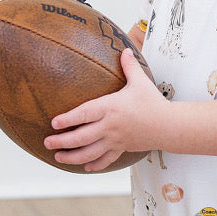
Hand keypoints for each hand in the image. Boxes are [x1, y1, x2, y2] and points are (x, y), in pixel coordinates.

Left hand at [44, 49, 168, 171]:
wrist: (169, 126)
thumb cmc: (153, 103)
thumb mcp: (140, 82)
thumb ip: (129, 66)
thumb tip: (124, 49)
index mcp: (111, 108)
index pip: (84, 114)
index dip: (67, 119)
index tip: (53, 123)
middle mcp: (110, 126)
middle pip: (81, 137)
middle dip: (62, 141)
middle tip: (47, 142)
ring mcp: (115, 140)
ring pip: (89, 153)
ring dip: (72, 157)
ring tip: (58, 156)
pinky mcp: (122, 149)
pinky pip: (105, 160)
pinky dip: (93, 164)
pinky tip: (84, 167)